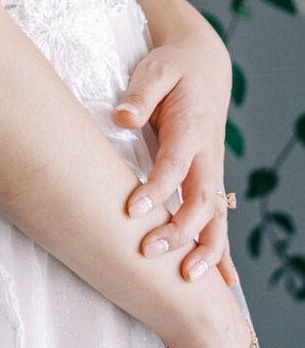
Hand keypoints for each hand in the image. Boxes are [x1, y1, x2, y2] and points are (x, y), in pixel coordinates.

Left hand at [114, 30, 237, 287]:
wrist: (204, 65)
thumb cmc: (173, 68)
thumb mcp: (155, 69)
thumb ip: (140, 94)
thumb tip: (123, 117)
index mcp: (192, 128)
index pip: (175, 165)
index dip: (157, 189)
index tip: (132, 210)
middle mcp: (208, 155)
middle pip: (201, 201)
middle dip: (180, 231)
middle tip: (149, 252)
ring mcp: (212, 170)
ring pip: (217, 217)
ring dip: (206, 249)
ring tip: (187, 280)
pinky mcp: (209, 179)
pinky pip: (219, 220)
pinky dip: (221, 250)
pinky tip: (223, 283)